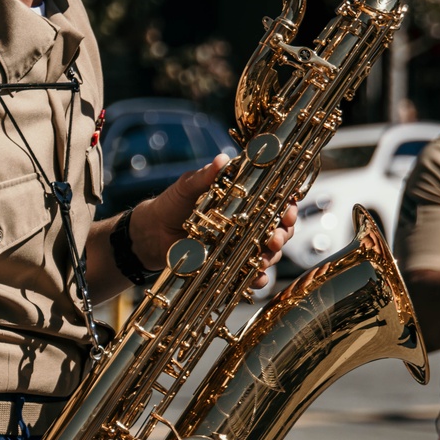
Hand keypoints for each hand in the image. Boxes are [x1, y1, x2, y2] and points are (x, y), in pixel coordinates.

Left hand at [127, 154, 297, 282]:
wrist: (150, 233)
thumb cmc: (171, 204)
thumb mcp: (186, 187)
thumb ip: (204, 177)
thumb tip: (221, 161)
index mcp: (243, 201)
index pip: (274, 201)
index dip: (287, 204)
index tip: (289, 206)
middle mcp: (247, 224)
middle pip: (279, 229)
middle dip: (284, 233)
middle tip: (277, 237)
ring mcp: (240, 246)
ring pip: (268, 253)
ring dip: (272, 256)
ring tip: (265, 257)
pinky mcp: (230, 266)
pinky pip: (249, 275)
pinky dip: (256, 278)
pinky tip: (256, 278)